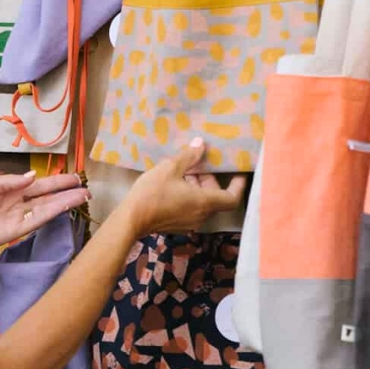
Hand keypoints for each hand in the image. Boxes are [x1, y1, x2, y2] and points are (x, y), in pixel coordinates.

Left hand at [0, 172, 90, 257]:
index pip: (40, 184)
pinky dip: (53, 212)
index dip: (57, 181)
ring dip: (66, 202)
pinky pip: (39, 219)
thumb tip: (33, 175)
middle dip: (67, 192)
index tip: (74, 177)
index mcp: (13, 190)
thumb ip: (10, 181)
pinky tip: (66, 206)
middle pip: (49, 196)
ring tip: (84, 196)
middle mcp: (21, 203)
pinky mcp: (19, 230)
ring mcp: (21, 217)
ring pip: (48, 207)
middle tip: (86, 188)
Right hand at [118, 138, 245, 234]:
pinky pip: (192, 208)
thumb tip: (200, 143)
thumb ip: (188, 156)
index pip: (232, 197)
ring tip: (183, 170)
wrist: (130, 219)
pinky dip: (190, 195)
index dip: (239, 184)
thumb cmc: (152, 193)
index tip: (239, 172)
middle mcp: (201, 215)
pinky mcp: (178, 225)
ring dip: (198, 186)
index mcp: (204, 202)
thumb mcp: (170, 168)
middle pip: (216, 197)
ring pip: (203, 202)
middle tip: (199, 164)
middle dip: (210, 179)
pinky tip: (174, 183)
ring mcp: (190, 222)